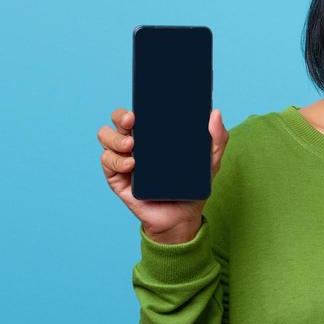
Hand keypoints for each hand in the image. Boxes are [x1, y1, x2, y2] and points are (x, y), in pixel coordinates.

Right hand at [100, 107, 228, 241]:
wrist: (182, 218)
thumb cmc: (192, 187)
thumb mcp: (209, 162)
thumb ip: (217, 139)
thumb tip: (215, 113)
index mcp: (152, 136)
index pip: (137, 113)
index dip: (134, 105)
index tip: (140, 107)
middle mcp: (135, 144)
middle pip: (117, 122)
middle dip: (120, 116)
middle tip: (132, 121)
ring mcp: (124, 160)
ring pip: (106, 137)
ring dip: (115, 138)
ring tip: (132, 146)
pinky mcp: (118, 179)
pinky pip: (107, 162)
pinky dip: (116, 160)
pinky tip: (131, 165)